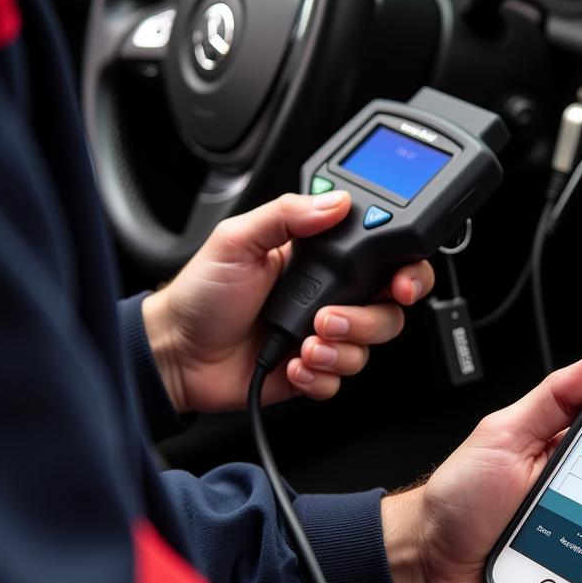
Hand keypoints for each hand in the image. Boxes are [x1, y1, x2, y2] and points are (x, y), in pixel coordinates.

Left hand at [141, 191, 434, 413]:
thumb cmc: (202, 293)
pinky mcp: (312, 372)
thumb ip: (286, 214)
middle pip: (389, 310)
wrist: (176, 351)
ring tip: (304, 343)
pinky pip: (340, 380)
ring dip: (340, 348)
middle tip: (332, 318)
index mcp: (321, 261)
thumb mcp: (238, 239)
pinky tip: (292, 364)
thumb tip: (336, 202)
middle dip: (370, 319)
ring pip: (368, 348)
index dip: (405, 272)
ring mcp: (323, 337)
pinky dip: (320, 376)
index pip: (382, 261)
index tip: (400, 283)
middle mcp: (330, 298)